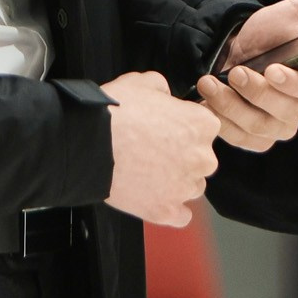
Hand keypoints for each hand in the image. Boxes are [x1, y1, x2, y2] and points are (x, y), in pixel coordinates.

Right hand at [102, 69, 219, 228]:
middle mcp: (201, 158)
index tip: (169, 128)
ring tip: (148, 172)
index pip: (206, 127)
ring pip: (191, 187)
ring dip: (176, 181)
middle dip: (183, 155)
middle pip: (201, 159)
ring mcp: (185, 187)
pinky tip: (154, 196)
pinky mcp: (166, 211)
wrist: (91, 144)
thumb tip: (164, 96)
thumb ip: (164, 89)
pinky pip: (180, 215)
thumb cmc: (117, 113)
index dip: (185, 126)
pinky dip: (169, 208)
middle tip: (155, 149)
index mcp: (202, 125)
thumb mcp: (143, 82)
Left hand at [195, 0, 297, 151]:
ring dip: (232, 106)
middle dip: (257, 93)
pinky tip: (208, 100)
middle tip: (234, 71)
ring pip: (260, 127)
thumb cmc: (275, 28)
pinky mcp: (256, 137)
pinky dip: (223, 121)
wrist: (239, 44)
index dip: (294, 86)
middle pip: (286, 114)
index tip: (273, 69)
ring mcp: (279, 126)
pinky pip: (241, 139)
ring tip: (209, 82)